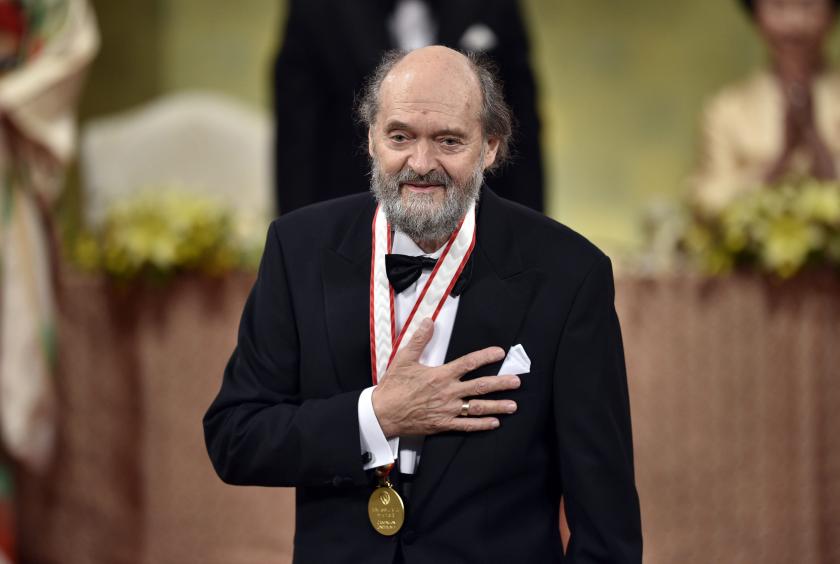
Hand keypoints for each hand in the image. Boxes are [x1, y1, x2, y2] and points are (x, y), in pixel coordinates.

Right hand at [371, 318, 520, 437]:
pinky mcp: (443, 424)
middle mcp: (447, 393)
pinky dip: (481, 425)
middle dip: (500, 383)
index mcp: (440, 375)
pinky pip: (466, 425)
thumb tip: (428, 322)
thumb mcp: (404, 359)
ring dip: (497, 406)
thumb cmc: (393, 387)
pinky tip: (494, 423)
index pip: (468, 363)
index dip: (486, 357)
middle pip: (480, 387)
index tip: (499, 353)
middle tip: (516, 381)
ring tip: (513, 405)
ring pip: (477, 408)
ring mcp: (447, 410)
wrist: (383, 413)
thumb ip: (419, 340)